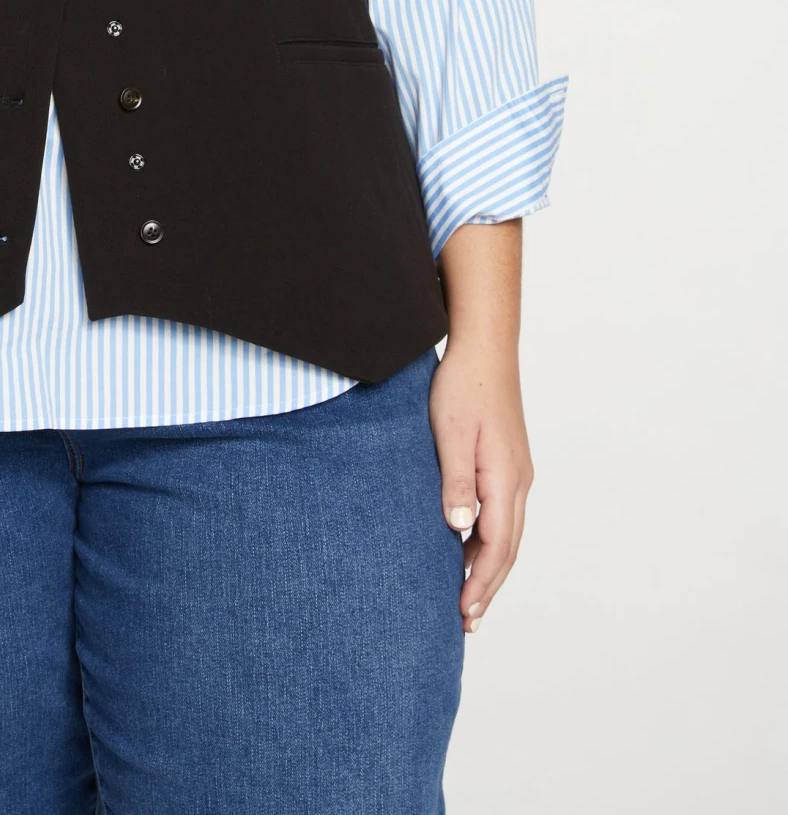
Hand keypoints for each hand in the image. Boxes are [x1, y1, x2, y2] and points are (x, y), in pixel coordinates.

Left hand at [429, 220, 531, 633]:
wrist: (483, 348)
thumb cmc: (462, 386)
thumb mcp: (449, 433)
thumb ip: (456, 481)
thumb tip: (459, 528)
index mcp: (505, 478)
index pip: (496, 545)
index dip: (480, 582)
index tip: (463, 612)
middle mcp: (518, 481)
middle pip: (507, 547)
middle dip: (488, 585)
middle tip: (467, 621)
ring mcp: (516, 472)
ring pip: (507, 532)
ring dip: (489, 566)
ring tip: (469, 596)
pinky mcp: (508, 462)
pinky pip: (503, 513)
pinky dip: (489, 540)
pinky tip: (470, 547)